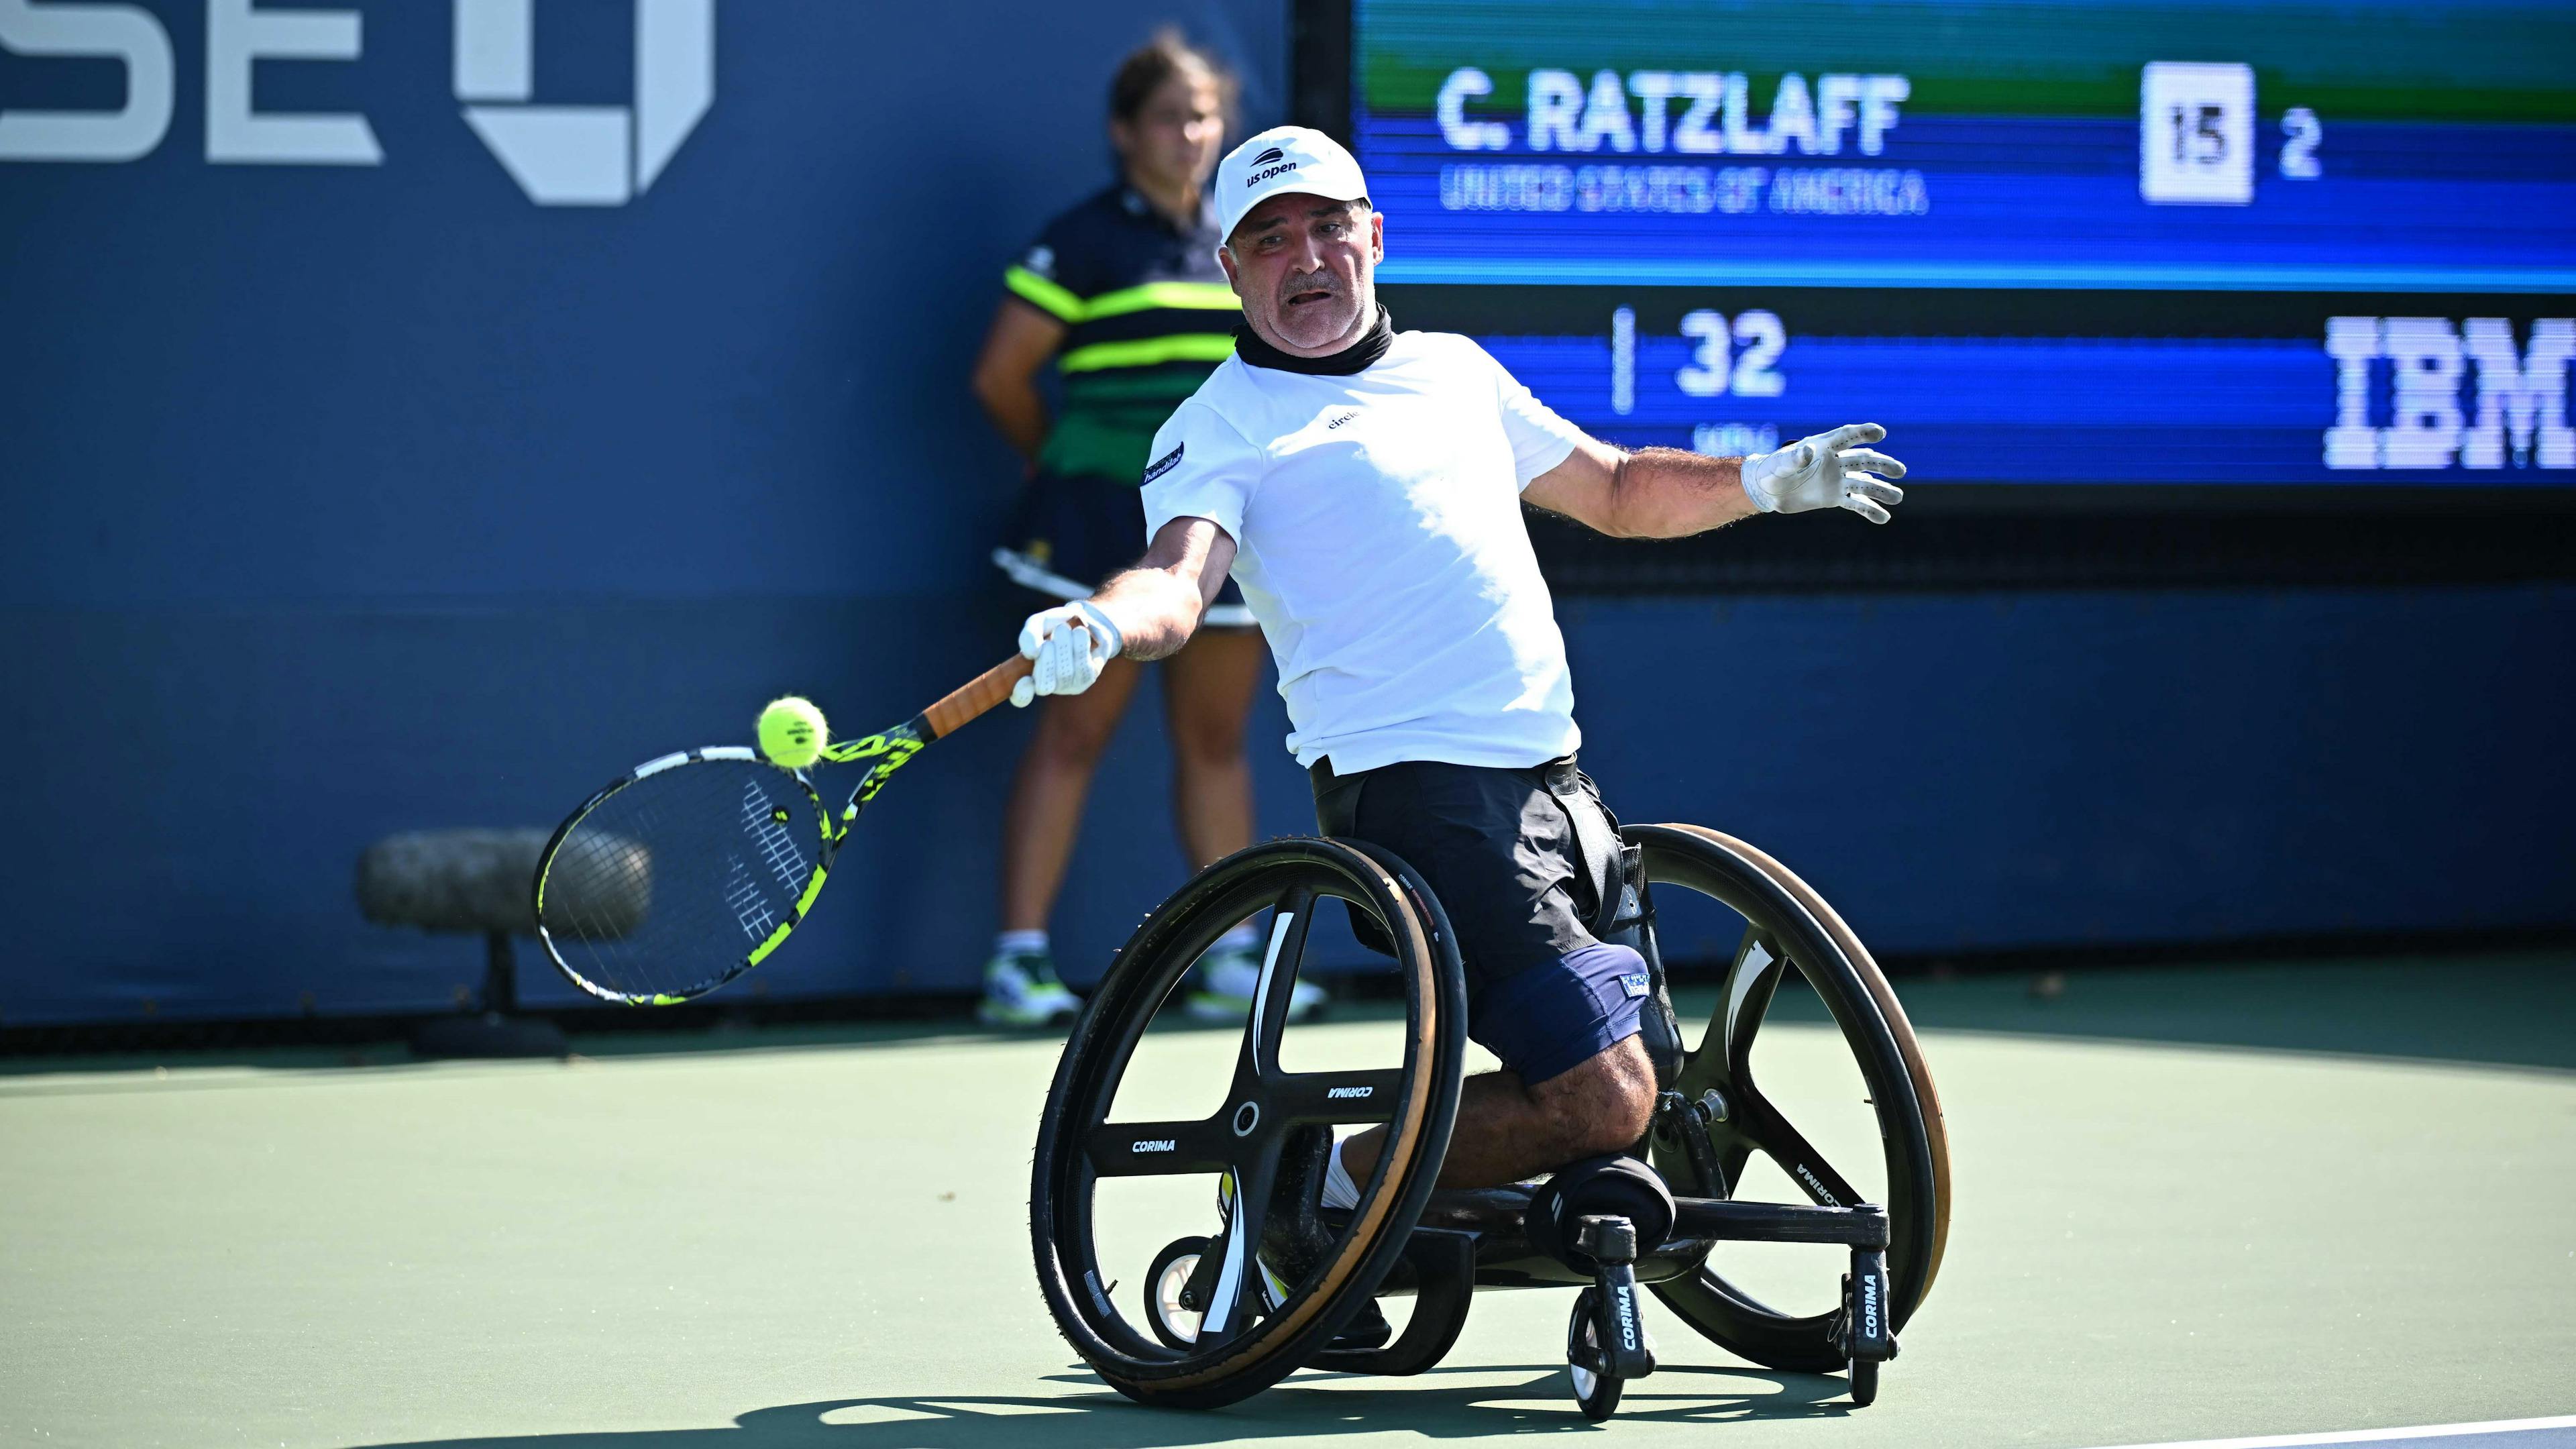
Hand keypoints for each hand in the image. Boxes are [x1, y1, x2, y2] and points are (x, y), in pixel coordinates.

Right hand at [1011, 601, 1123, 706]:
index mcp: (1029, 675)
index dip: (1022, 694)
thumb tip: (1032, 653)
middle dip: (1046, 658)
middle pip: (1043, 686)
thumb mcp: (1038, 624)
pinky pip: (1082, 667)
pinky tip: (1080, 633)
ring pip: (1064, 674)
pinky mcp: (1087, 678)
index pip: (1021, 698)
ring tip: (1065, 629)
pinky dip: (1080, 646)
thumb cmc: (1056, 624)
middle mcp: (1048, 685)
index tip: (1025, 680)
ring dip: (1064, 646)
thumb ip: (1029, 635)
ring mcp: (1068, 685)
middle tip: (1051, 637)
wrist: (1086, 619)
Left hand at [1740, 423, 1906, 523]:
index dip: (1863, 433)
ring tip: (1898, 497)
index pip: (1848, 436)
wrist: (1768, 489)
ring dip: (1881, 490)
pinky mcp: (1835, 497)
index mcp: (1824, 445)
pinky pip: (1856, 503)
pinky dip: (1869, 510)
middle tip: (1900, 471)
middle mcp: (1836, 461)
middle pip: (1863, 460)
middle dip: (1882, 465)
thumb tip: (1807, 452)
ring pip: (1864, 483)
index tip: (1880, 433)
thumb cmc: (1773, 469)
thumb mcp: (1781, 463)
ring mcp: (1838, 479)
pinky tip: (1884, 518)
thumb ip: (1795, 458)